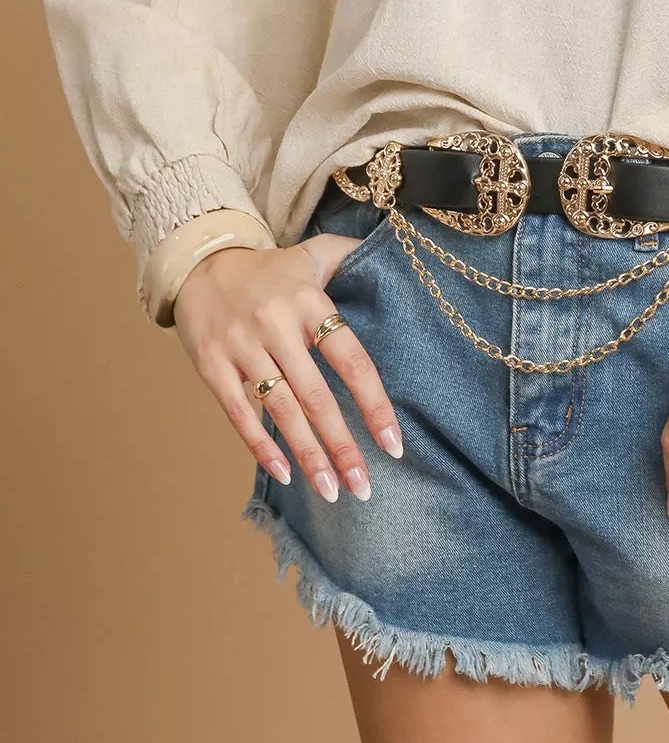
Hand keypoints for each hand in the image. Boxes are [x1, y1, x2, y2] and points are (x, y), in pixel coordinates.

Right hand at [171, 231, 403, 501]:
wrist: (200, 263)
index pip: (351, 359)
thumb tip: (392, 256)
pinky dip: (262, 446)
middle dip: (342, 446)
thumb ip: (352, 255)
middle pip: (317, 396)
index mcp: (309, 303)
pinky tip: (286, 473)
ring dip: (308, 454)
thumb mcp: (314, 252)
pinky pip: (239, 413)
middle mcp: (276, 327)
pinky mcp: (212, 366)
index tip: (393, 444)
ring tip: (332, 490)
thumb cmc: (270, 269)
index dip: (374, 404)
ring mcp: (242, 348)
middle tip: (364, 486)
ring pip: (281, 410)